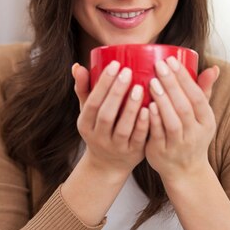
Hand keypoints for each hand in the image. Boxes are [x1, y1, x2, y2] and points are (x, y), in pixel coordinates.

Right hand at [72, 61, 149, 178]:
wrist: (107, 164)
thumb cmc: (99, 128)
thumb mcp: (88, 112)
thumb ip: (84, 89)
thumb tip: (78, 66)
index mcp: (85, 124)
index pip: (92, 103)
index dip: (103, 84)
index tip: (115, 65)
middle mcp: (98, 137)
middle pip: (106, 114)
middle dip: (116, 92)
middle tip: (128, 72)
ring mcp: (116, 147)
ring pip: (123, 128)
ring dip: (131, 108)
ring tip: (140, 87)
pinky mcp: (132, 153)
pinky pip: (138, 139)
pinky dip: (144, 124)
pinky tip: (151, 109)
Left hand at [144, 57, 219, 181]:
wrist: (184, 171)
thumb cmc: (191, 135)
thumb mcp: (201, 116)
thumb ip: (202, 91)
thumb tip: (213, 68)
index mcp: (206, 121)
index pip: (197, 96)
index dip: (184, 78)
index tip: (171, 60)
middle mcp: (195, 133)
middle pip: (184, 106)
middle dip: (172, 84)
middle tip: (159, 65)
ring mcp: (179, 144)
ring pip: (172, 121)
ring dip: (163, 101)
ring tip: (152, 82)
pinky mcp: (162, 152)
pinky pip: (158, 134)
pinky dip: (153, 120)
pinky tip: (146, 106)